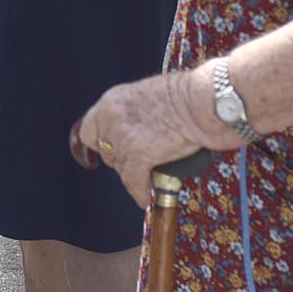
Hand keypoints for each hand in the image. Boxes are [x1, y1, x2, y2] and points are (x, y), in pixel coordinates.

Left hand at [70, 70, 216, 208]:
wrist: (202, 101)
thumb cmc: (187, 96)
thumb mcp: (148, 95)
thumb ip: (134, 113)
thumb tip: (137, 133)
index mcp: (111, 100)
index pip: (90, 130)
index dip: (102, 144)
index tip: (112, 152)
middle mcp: (110, 117)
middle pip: (105, 151)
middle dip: (121, 159)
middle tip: (139, 162)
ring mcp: (122, 137)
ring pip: (121, 168)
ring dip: (134, 174)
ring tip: (149, 176)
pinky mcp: (138, 155)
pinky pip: (133, 182)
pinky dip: (140, 192)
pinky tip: (146, 197)